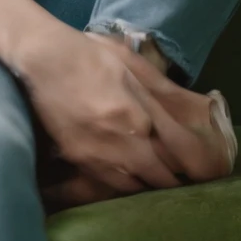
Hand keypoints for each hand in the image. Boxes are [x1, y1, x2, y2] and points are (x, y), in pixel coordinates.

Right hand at [14, 24, 183, 192]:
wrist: (44, 59)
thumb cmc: (91, 55)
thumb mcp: (131, 62)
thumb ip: (159, 88)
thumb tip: (190, 105)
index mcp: (139, 112)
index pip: (174, 151)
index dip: (188, 163)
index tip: (195, 167)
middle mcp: (122, 139)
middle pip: (157, 174)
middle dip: (170, 179)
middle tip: (178, 179)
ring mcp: (98, 153)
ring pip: (133, 186)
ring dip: (146, 185)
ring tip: (153, 180)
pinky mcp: (78, 159)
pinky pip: (107, 183)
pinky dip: (121, 184)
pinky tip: (125, 177)